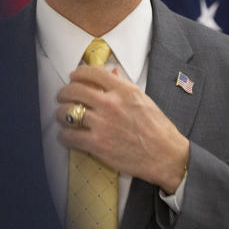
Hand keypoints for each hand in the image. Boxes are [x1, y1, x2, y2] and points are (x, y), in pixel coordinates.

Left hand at [56, 66, 188, 193]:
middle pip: (73, 90)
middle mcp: (111, 104)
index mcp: (125, 90)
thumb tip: (112, 73)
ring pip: (66, 112)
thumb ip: (124, 85)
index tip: (74, 77)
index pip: (91, 72)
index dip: (78, 73)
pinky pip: (68, 136)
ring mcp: (103, 124)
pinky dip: (65, 136)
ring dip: (62, 115)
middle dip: (64, 93)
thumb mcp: (145, 101)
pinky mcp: (97, 144)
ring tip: (66, 118)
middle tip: (64, 97)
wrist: (166, 156)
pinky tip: (70, 136)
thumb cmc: (159, 130)